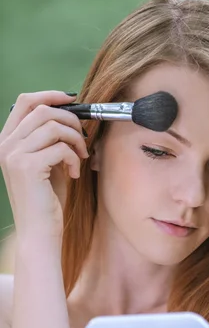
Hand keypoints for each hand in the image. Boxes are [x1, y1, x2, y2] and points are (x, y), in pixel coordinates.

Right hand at [0, 91, 88, 238]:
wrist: (39, 232)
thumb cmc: (47, 199)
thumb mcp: (48, 163)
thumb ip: (51, 139)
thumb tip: (71, 114)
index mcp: (7, 141)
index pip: (25, 102)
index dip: (51, 95)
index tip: (73, 100)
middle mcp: (5, 145)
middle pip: (43, 110)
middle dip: (71, 121)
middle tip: (83, 140)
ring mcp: (14, 155)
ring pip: (53, 126)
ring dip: (75, 140)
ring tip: (80, 158)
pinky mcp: (27, 167)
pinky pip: (60, 148)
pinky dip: (73, 158)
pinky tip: (74, 174)